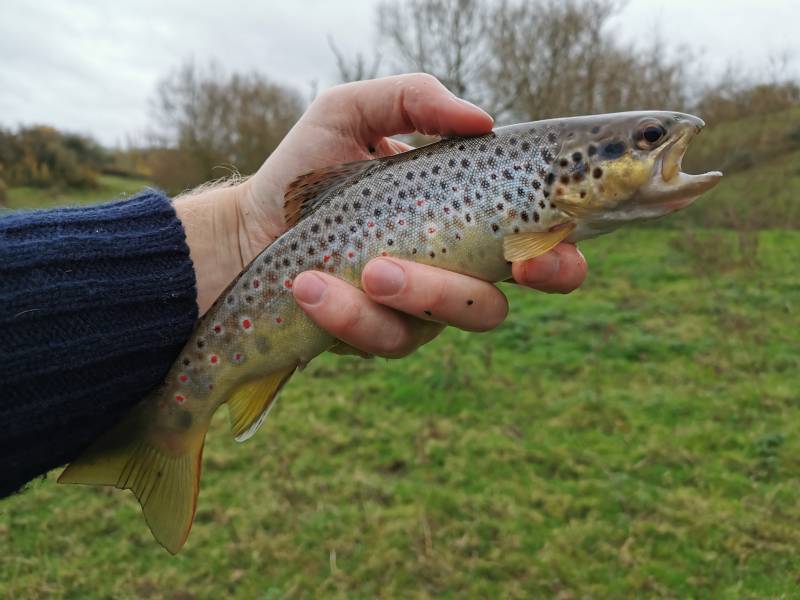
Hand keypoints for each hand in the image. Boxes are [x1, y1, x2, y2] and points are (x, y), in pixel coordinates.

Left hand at [175, 73, 586, 355]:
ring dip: (416, 295)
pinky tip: (309, 286)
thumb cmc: (307, 167)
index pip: (534, 245)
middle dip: (483, 290)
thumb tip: (482, 121)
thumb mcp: (352, 112)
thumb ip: (414, 100)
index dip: (561, 256)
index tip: (550, 249)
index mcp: (463, 219)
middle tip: (450, 278)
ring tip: (366, 269)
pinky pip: (384, 338)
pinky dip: (348, 313)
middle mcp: (448, 271)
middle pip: (497, 303)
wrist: (250, 225)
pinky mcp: (375, 335)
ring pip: (440, 326)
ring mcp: (413, 310)